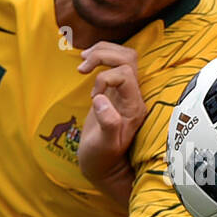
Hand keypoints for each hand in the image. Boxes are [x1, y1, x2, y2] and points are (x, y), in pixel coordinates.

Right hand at [77, 43, 145, 194]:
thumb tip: (100, 99)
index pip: (125, 74)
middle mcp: (133, 96)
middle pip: (128, 57)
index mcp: (134, 107)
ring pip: (123, 56)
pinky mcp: (115, 91)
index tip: (93, 97)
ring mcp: (126, 92)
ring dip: (102, 51)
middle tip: (82, 64)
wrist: (103, 165)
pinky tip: (85, 63)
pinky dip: (100, 56)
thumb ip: (107, 123)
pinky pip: (114, 63)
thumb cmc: (102, 158)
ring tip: (82, 60)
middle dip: (103, 54)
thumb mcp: (104, 145)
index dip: (105, 78)